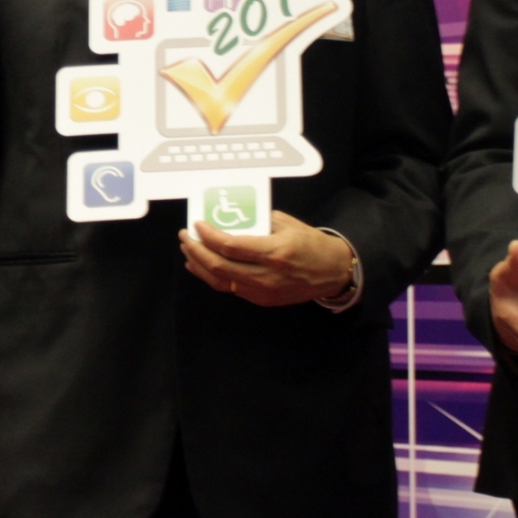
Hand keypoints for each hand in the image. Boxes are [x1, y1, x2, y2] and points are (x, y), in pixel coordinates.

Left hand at [180, 212, 355, 305]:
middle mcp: (265, 274)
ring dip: (199, 264)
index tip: (197, 224)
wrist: (333, 272)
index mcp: (273, 252)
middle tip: (185, 236)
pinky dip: (211, 277)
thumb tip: (232, 217)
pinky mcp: (261, 300)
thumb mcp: (288, 224)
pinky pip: (230, 288)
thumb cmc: (311, 244)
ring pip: (220, 280)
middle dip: (196, 250)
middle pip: (219, 265)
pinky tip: (200, 266)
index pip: (230, 246)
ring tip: (188, 250)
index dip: (208, 236)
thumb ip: (259, 220)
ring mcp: (262, 291)